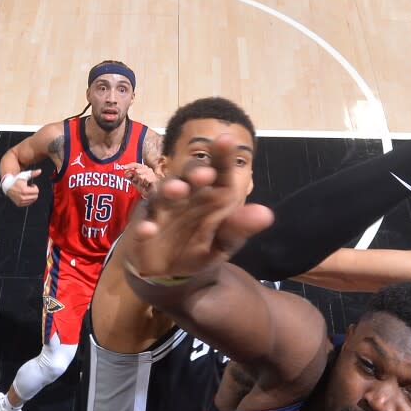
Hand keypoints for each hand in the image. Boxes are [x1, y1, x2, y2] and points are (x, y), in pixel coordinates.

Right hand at [3, 170, 38, 205]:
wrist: (7, 185)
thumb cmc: (16, 180)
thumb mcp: (25, 175)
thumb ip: (33, 173)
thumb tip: (40, 171)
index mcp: (24, 190)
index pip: (37, 191)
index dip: (34, 187)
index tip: (31, 185)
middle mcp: (22, 197)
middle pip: (35, 196)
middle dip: (34, 192)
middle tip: (29, 188)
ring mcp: (20, 201)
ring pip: (32, 200)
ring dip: (31, 195)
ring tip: (26, 191)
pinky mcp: (19, 204)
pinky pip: (28, 203)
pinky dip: (28, 199)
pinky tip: (24, 195)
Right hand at [123, 133, 272, 281]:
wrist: (169, 270)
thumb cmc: (200, 247)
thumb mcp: (223, 242)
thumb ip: (240, 228)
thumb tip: (266, 214)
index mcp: (211, 194)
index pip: (219, 170)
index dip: (222, 156)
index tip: (226, 140)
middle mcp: (187, 193)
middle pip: (189, 174)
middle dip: (195, 171)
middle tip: (205, 175)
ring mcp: (163, 207)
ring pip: (164, 192)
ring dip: (169, 189)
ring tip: (177, 190)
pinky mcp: (144, 224)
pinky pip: (144, 221)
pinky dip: (144, 225)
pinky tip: (148, 230)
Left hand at [124, 161, 157, 192]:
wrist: (150, 192)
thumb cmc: (143, 185)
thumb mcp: (134, 180)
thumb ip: (130, 176)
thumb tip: (125, 172)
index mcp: (143, 167)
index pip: (135, 164)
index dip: (129, 166)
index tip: (124, 167)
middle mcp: (147, 169)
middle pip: (137, 171)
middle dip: (134, 177)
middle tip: (135, 181)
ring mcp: (151, 174)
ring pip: (140, 176)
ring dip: (139, 182)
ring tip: (141, 184)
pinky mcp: (153, 179)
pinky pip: (145, 180)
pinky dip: (143, 184)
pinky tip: (145, 185)